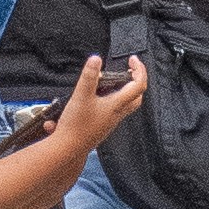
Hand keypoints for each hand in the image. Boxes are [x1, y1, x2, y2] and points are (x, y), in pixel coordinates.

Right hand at [52, 52, 148, 167]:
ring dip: (124, 90)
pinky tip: (98, 96)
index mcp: (116, 105)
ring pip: (126, 104)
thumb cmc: (76, 125)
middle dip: (136, 81)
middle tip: (129, 69)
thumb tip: (96, 59)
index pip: (138, 86)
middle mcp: (117, 114)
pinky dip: (112, 99)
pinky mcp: (102, 126)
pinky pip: (114, 110)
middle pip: (136, 97)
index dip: (139, 70)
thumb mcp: (81, 95)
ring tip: (112, 79)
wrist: (68, 149)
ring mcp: (110, 121)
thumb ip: (89, 76)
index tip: (132, 59)